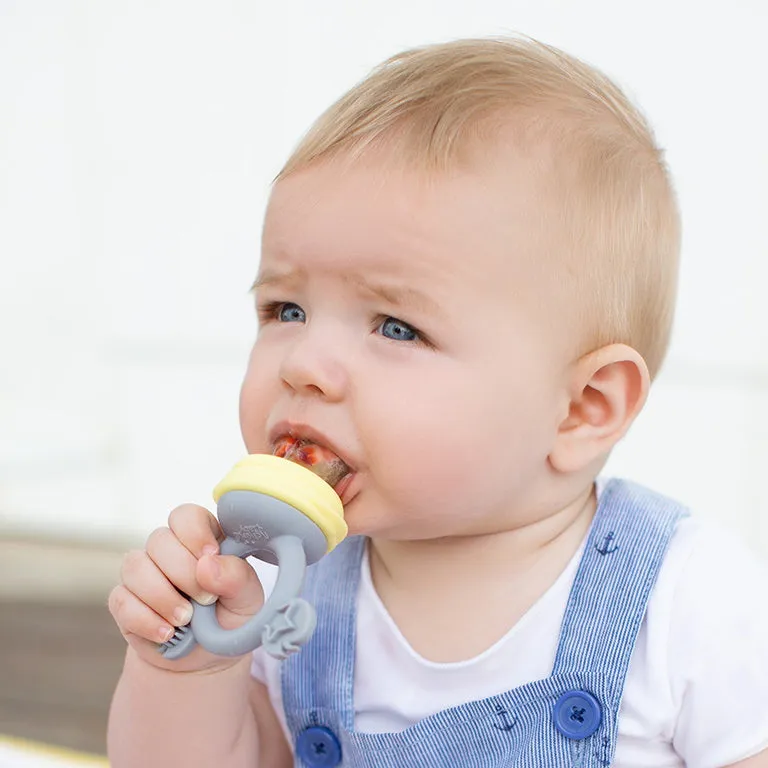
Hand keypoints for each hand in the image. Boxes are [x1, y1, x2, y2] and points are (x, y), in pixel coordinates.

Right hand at [108, 503, 264, 672]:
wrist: (205, 657)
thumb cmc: (230, 618)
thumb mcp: (248, 600)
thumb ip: (237, 578)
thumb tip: (207, 564)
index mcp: (201, 538)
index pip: (186, 515)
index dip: (195, 533)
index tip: (210, 556)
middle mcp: (168, 550)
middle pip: (159, 539)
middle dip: (183, 572)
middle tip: (205, 599)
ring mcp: (143, 573)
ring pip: (135, 566)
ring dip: (162, 596)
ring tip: (186, 619)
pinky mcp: (124, 601)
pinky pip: (121, 600)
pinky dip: (145, 620)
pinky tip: (166, 633)